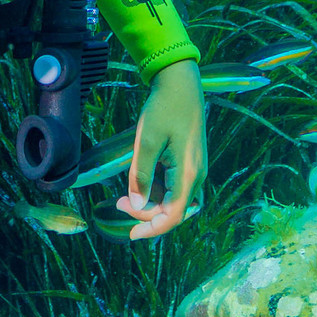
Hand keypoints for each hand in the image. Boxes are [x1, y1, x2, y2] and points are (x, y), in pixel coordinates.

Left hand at [117, 61, 207, 240]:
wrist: (181, 82)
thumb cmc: (164, 108)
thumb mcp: (146, 141)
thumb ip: (141, 175)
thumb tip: (135, 205)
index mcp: (189, 172)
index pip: (174, 214)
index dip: (153, 227)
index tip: (131, 234)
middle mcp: (197, 174)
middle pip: (174, 210)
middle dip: (147, 213)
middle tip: (118, 203)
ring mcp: (196, 167)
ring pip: (174, 199)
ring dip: (151, 202)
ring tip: (125, 193)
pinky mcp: (191, 161)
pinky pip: (175, 186)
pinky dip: (157, 190)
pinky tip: (141, 180)